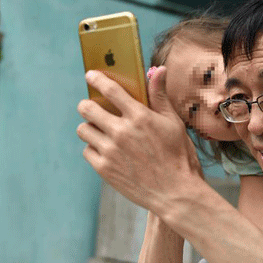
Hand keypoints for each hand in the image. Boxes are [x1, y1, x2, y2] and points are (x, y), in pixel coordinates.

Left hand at [76, 68, 203, 215]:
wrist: (175, 193)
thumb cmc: (179, 156)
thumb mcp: (173, 123)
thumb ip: (160, 96)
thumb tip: (158, 70)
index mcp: (140, 117)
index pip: (110, 90)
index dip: (97, 79)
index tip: (91, 76)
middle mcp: (121, 132)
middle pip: (87, 108)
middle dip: (87, 105)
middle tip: (92, 108)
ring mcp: (110, 151)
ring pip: (83, 130)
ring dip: (90, 128)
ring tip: (101, 132)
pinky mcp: (104, 168)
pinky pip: (87, 151)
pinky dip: (94, 149)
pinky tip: (108, 152)